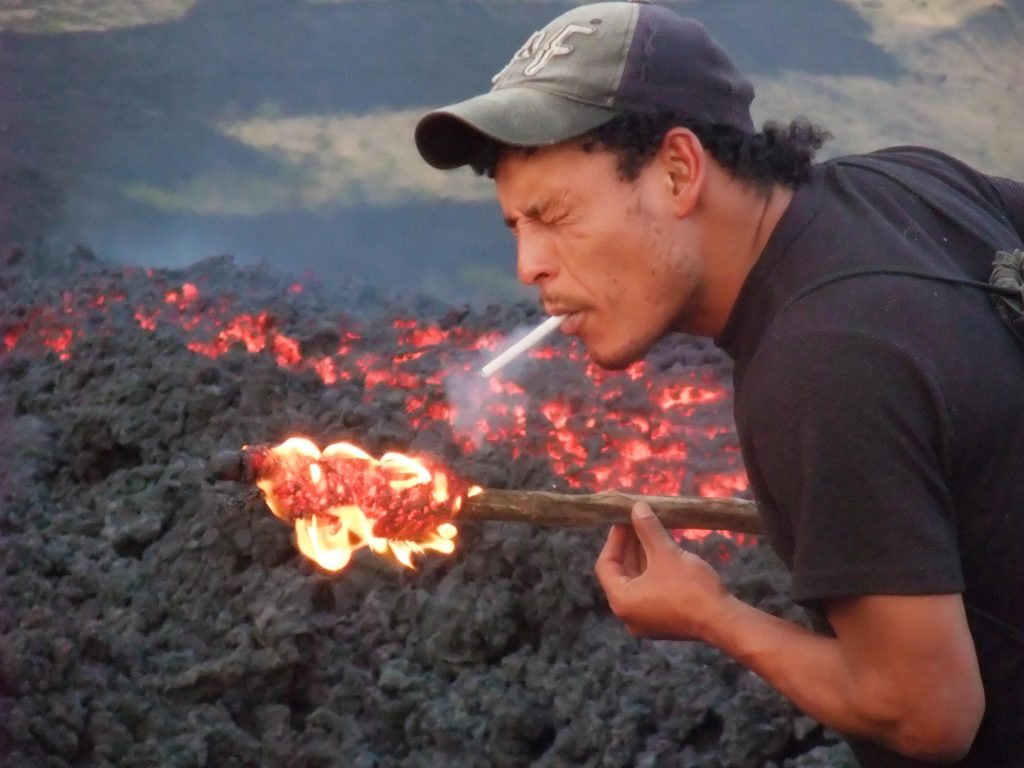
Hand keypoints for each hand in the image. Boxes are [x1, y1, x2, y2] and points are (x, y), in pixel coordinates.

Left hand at [595, 502, 729, 640]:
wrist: (723, 620)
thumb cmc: (690, 587)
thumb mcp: (665, 553)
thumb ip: (648, 529)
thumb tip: (637, 507)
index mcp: (621, 601)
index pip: (606, 565)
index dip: (615, 539)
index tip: (624, 520)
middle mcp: (628, 614)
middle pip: (621, 574)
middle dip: (630, 546)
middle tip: (638, 521)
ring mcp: (646, 621)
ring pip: (637, 582)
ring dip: (643, 557)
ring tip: (651, 531)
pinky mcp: (663, 621)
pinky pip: (650, 592)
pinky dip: (653, 572)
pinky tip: (663, 551)